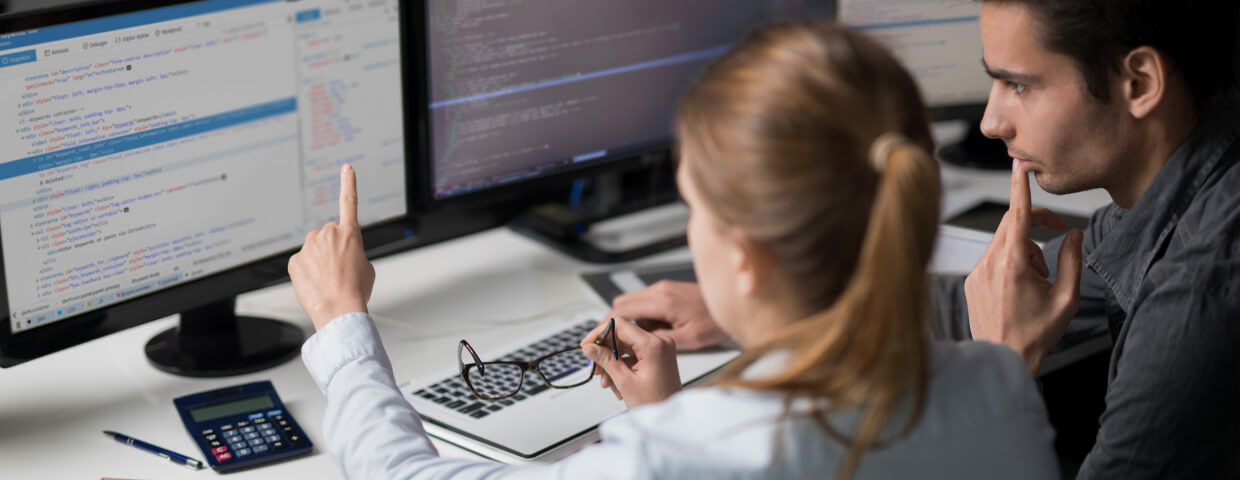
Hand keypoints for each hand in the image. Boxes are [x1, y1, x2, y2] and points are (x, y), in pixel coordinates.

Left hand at [288, 164, 375, 330]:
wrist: (339, 310)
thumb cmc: (355, 291)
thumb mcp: (367, 268)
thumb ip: (354, 252)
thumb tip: (341, 256)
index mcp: (350, 234)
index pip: (349, 202)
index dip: (349, 183)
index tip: (347, 169)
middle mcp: (328, 234)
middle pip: (328, 234)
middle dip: (332, 247)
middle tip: (339, 268)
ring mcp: (309, 246)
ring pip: (313, 247)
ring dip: (319, 258)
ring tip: (328, 279)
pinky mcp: (295, 260)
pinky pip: (301, 261)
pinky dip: (307, 270)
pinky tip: (315, 283)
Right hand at [581, 318, 680, 407]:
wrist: (670, 417)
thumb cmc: (656, 404)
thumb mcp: (625, 382)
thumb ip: (605, 360)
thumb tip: (589, 347)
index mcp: (654, 345)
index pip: (620, 325)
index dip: (599, 333)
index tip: (587, 344)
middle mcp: (659, 342)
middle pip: (622, 335)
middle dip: (605, 351)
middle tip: (595, 366)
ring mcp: (659, 348)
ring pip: (626, 346)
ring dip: (612, 361)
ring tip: (606, 380)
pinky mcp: (658, 356)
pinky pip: (633, 354)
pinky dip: (622, 365)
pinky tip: (616, 382)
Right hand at [608, 280, 728, 350]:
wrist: (733, 304)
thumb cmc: (715, 322)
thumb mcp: (688, 339)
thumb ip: (658, 340)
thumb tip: (635, 344)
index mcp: (662, 301)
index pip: (621, 311)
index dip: (605, 326)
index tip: (597, 339)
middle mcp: (660, 290)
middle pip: (621, 304)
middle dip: (613, 324)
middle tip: (612, 343)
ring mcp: (663, 288)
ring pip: (631, 302)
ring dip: (628, 321)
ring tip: (637, 340)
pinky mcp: (667, 291)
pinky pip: (644, 302)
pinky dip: (641, 316)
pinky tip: (651, 332)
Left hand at [964, 159, 1083, 373]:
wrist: (1004, 358)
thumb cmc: (1036, 334)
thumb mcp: (1066, 298)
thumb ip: (1072, 260)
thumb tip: (1074, 234)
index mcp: (1012, 263)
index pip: (1016, 214)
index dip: (1019, 187)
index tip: (1019, 166)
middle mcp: (989, 263)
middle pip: (1011, 224)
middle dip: (1035, 226)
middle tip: (1057, 236)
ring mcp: (976, 272)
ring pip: (1003, 242)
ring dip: (1025, 249)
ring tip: (1038, 280)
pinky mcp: (971, 281)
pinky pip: (992, 258)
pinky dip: (1009, 263)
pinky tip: (1020, 287)